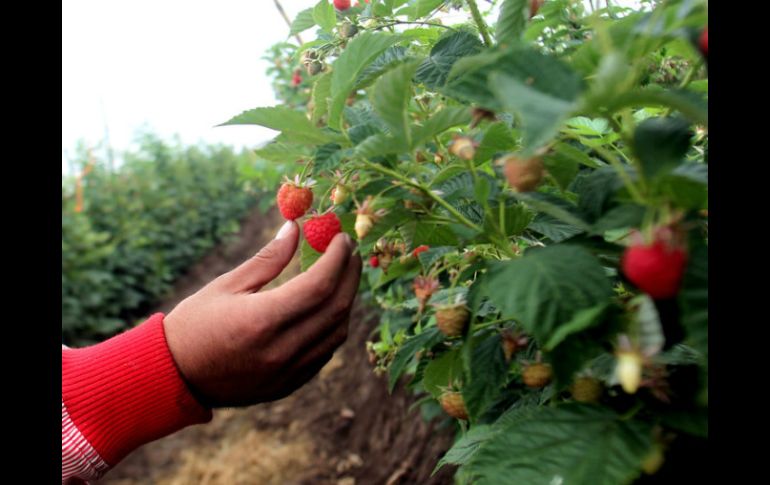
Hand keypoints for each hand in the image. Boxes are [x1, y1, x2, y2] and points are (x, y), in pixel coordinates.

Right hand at [164, 220, 361, 407]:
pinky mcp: (290, 384)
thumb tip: (295, 227)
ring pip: (337, 332)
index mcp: (262, 320)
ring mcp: (288, 372)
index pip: (319, 285)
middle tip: (350, 252)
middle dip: (350, 275)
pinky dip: (334, 326)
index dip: (337, 258)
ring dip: (346, 301)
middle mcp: (281, 349)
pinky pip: (325, 352)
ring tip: (342, 276)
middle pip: (336, 308)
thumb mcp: (226, 285)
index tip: (341, 238)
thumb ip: (268, 258)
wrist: (174, 378)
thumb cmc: (194, 324)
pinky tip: (328, 306)